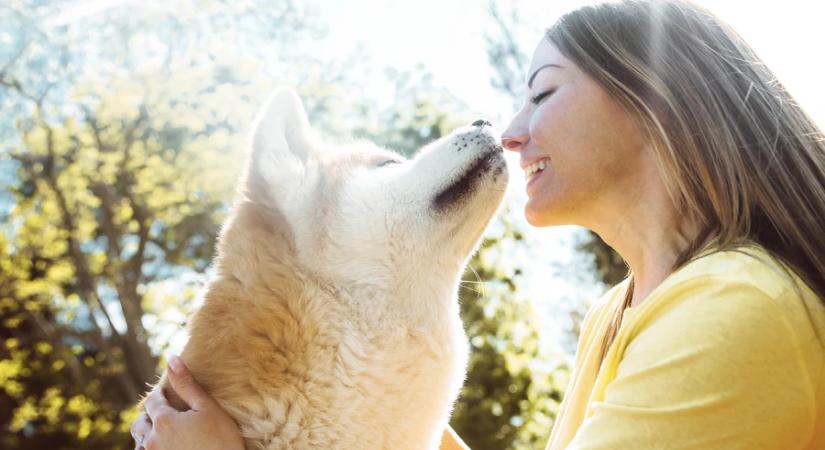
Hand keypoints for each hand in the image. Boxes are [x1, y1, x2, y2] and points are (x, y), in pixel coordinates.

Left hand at [130, 355, 244, 449]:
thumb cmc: (221, 441)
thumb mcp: (208, 408)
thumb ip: (187, 385)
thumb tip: (171, 359)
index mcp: (164, 421)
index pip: (152, 400)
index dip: (159, 394)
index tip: (166, 393)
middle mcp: (152, 440)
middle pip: (140, 423)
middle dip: (149, 416)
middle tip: (164, 414)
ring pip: (140, 443)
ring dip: (148, 435)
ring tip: (164, 433)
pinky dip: (152, 448)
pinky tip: (167, 446)